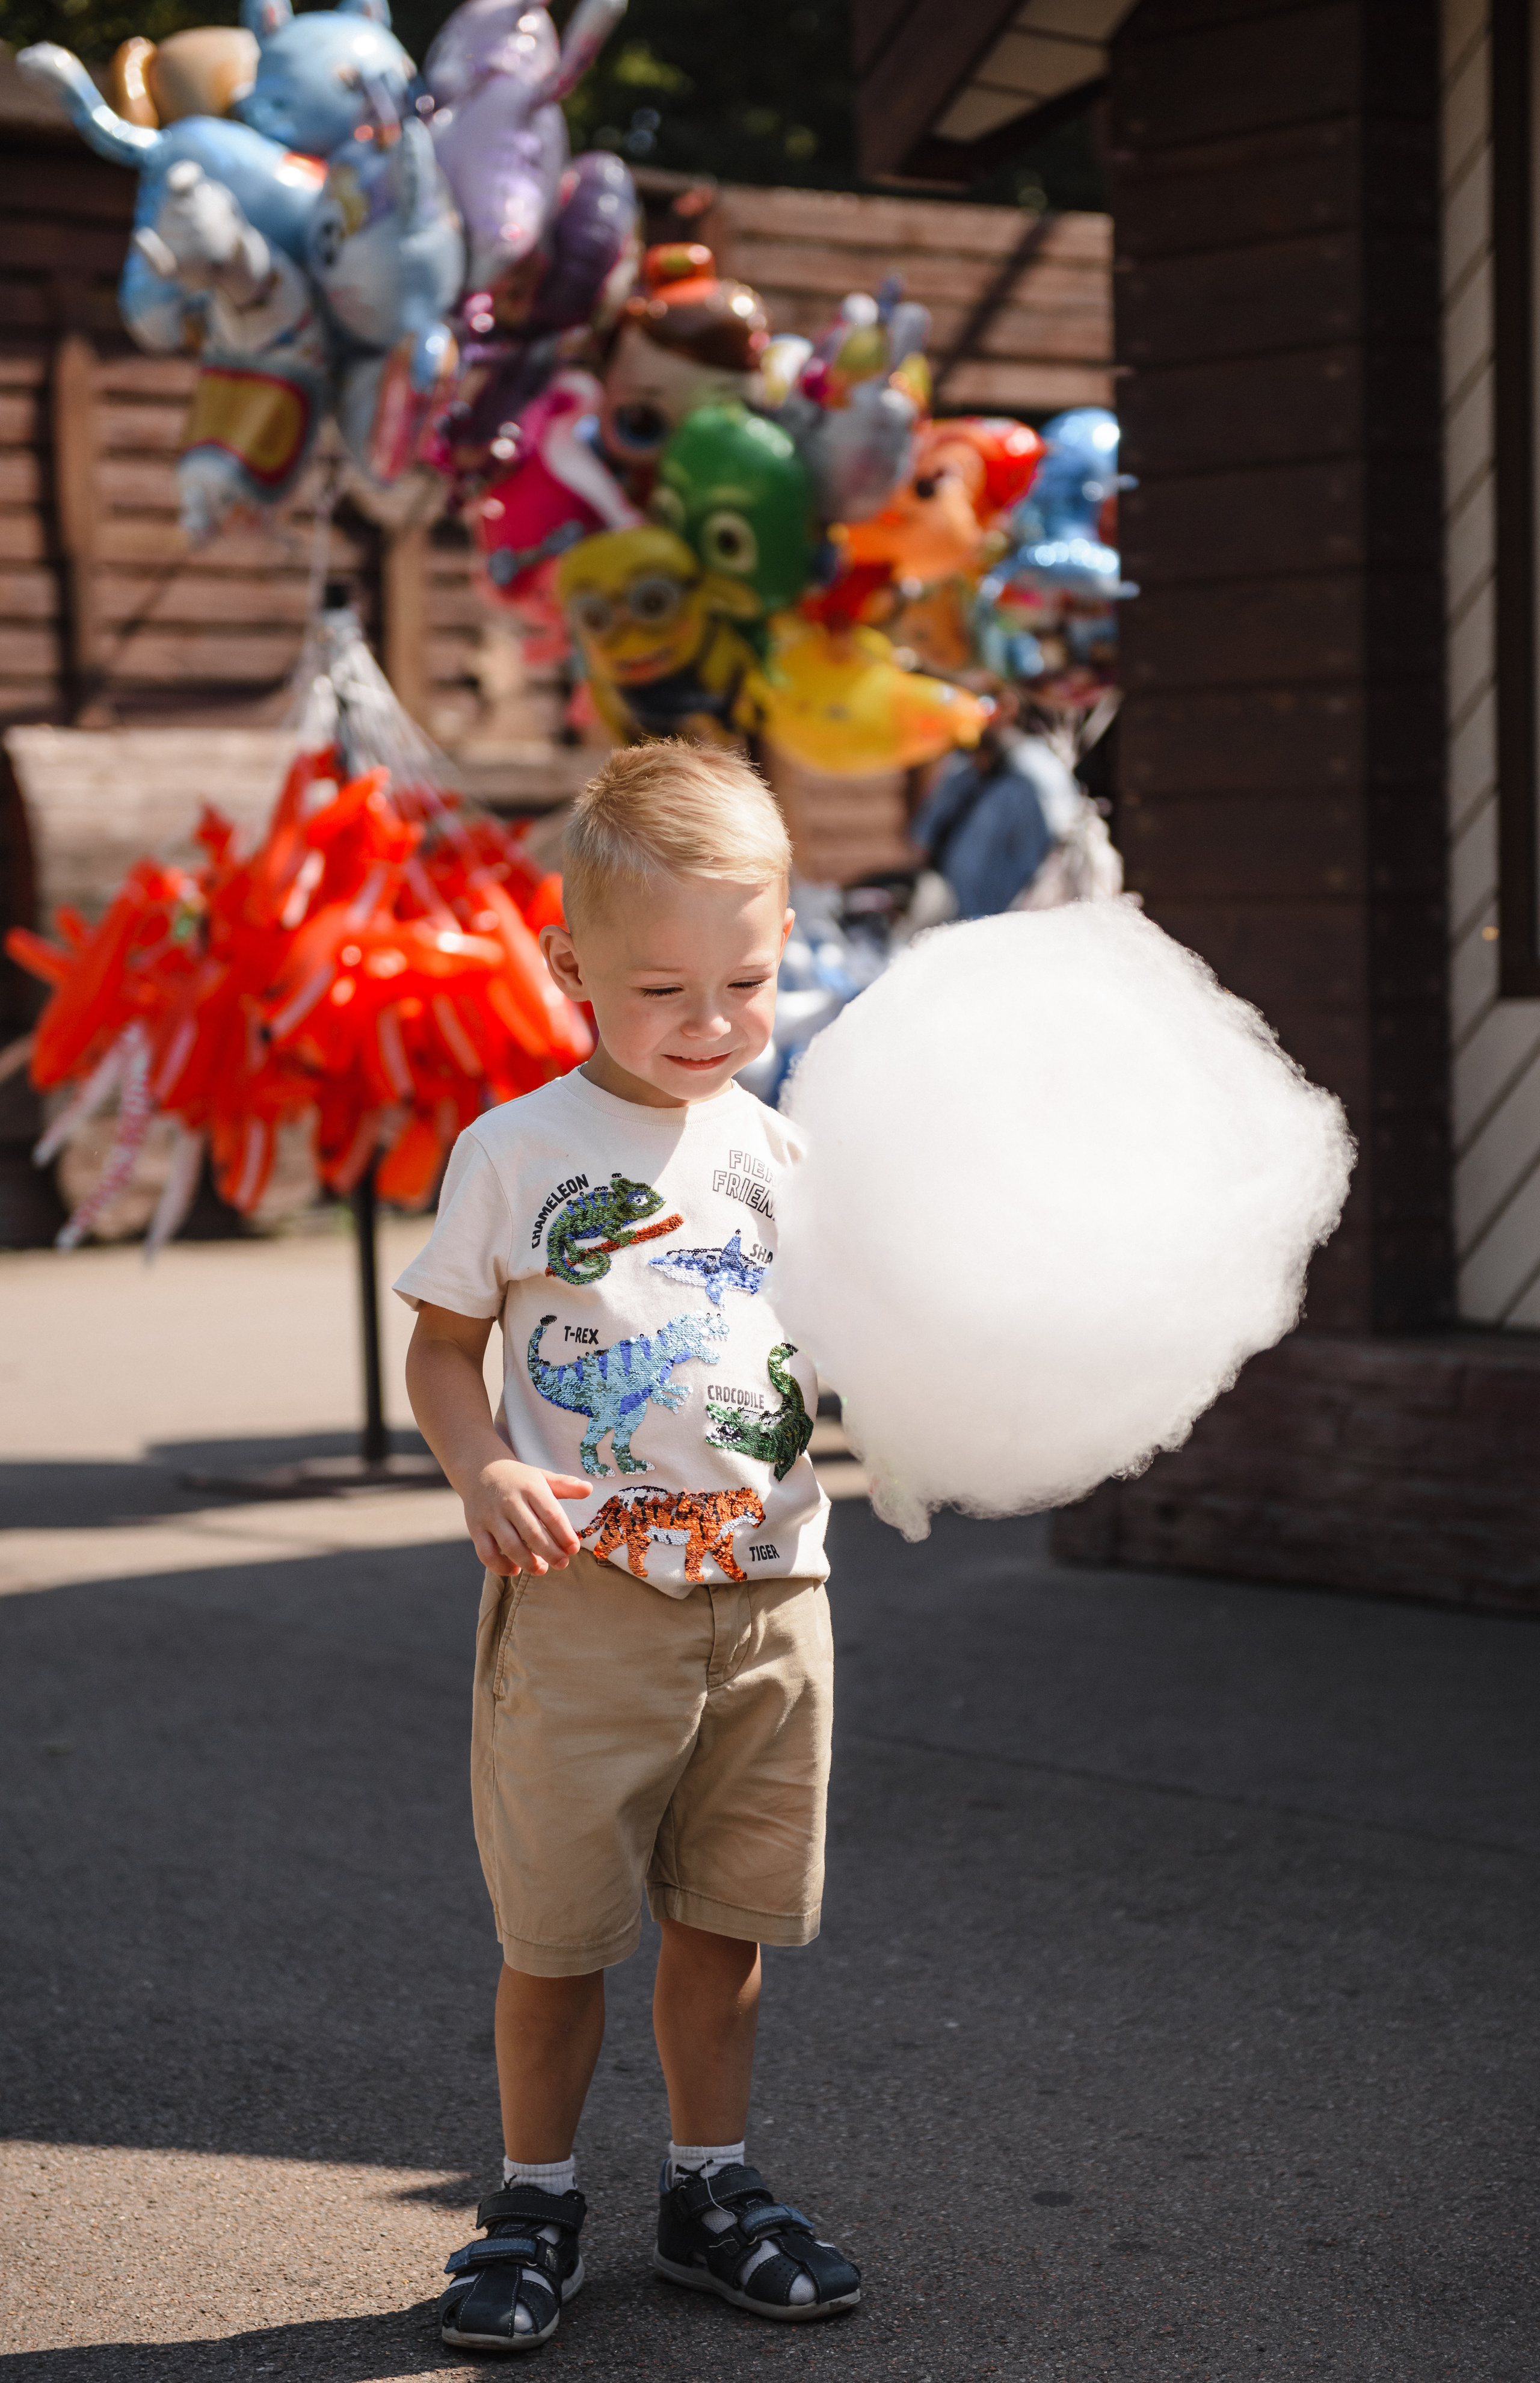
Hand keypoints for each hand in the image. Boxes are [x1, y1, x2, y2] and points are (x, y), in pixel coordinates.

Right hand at [461, 1457, 591, 1574]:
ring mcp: (490, 1515)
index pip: (551, 1514)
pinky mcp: (475, 1528)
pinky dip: (500, 1566)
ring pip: (510, 1545)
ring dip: (528, 1562)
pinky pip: (486, 1553)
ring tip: (542, 1569)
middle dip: (550, 1553)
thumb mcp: (541, 1476)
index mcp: (530, 1487)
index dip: (564, 1535)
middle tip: (562, 1564)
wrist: (480, 1469)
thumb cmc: (518, 1478)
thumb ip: (565, 1485)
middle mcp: (509, 1501)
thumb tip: (589, 1489)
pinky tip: (515, 1570)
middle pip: (533, 1533)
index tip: (574, 1549)